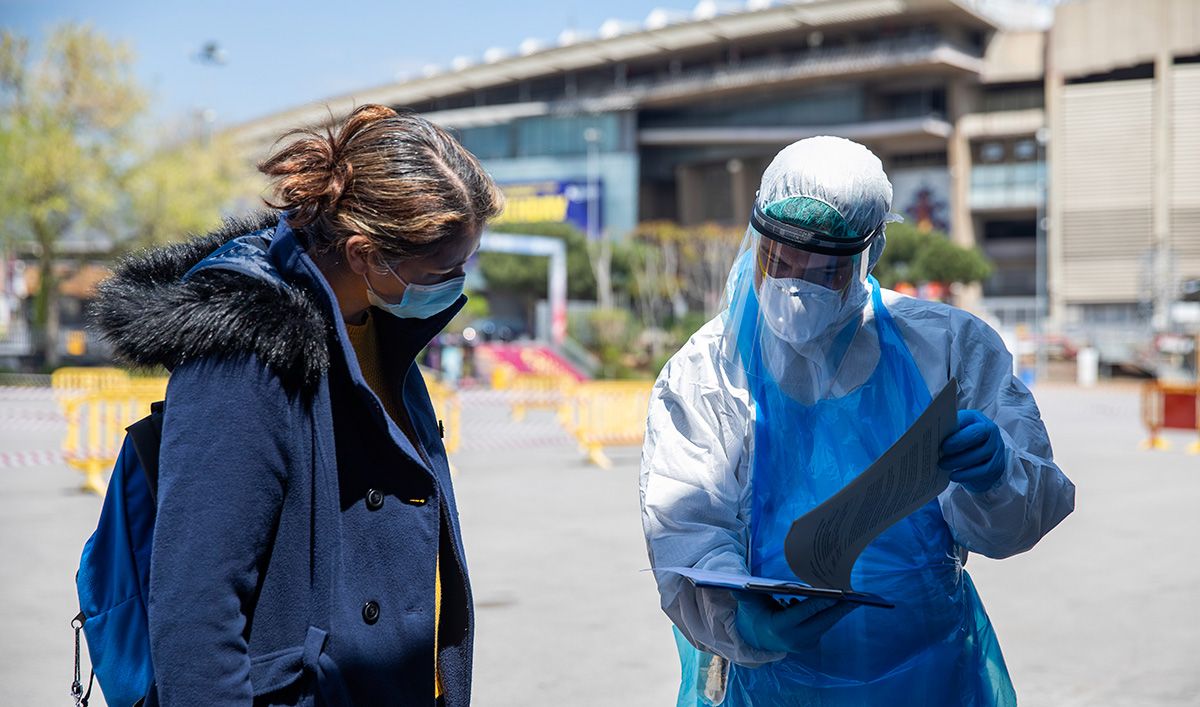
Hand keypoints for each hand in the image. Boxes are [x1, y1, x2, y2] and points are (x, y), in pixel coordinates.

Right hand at [734, 594, 857, 653]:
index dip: (822, 600)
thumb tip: (736, 584)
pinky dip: (827, 614)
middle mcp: (795, 639)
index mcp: (781, 628)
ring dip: (836, 610)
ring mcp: (805, 644)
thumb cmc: (753, 616)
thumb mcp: (748, 604)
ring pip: (826, 623)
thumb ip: (744, 595)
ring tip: (850, 595)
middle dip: (840, 607)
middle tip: (856, 595)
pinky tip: (832, 601)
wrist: (756, 639)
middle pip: (823, 620)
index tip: (837, 592)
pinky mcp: (811, 644)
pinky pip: (822, 626)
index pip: (805, 611)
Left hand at [940, 409, 1006, 492]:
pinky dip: (966, 475)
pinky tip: (953, 476)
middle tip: (940, 456)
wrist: (980, 457)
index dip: (957, 435)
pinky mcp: (997, 465)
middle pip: (977, 436)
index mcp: (977, 419)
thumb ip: (946, 430)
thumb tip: (928, 435)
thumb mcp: (955, 431)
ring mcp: (996, 448)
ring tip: (942, 465)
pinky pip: (983, 471)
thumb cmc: (962, 440)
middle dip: (958, 446)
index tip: (943, 445)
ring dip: (959, 462)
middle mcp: (991, 431)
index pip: (969, 422)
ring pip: (980, 455)